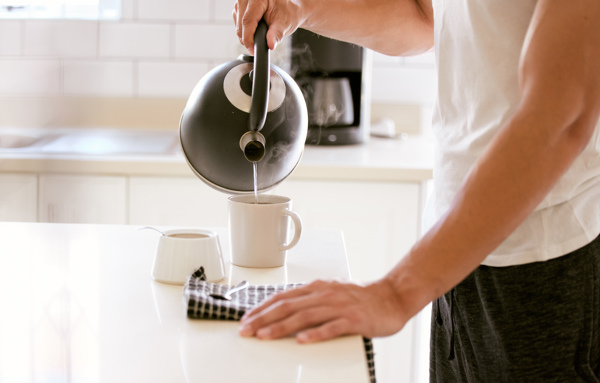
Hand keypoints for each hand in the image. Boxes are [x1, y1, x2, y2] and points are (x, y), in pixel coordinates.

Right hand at [233, 0, 305, 53]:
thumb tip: (270, 44)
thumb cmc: (287, 13)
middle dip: (247, 39)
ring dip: (246, 35)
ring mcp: (242, 2)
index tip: (252, 50)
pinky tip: (255, 32)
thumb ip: (276, 34)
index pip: (248, 20)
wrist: (288, 10)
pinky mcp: (239, 8)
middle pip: (241, 23)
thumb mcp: (284, 24)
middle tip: (257, 47)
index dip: (248, 38)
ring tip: (260, 36)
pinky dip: (245, 32)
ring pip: (238, 25)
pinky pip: (237, 24)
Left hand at [238, 278, 408, 342]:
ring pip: (305, 316)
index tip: (246, 319)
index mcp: (317, 288)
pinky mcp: (354, 319)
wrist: (392, 296)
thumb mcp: (331, 293)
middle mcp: (325, 295)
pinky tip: (302, 340)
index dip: (262, 308)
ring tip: (265, 336)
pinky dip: (316, 333)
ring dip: (281, 327)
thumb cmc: (361, 298)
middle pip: (288, 306)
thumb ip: (310, 301)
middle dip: (264, 318)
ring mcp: (339, 306)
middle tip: (246, 330)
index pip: (283, 297)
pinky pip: (332, 327)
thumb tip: (285, 310)